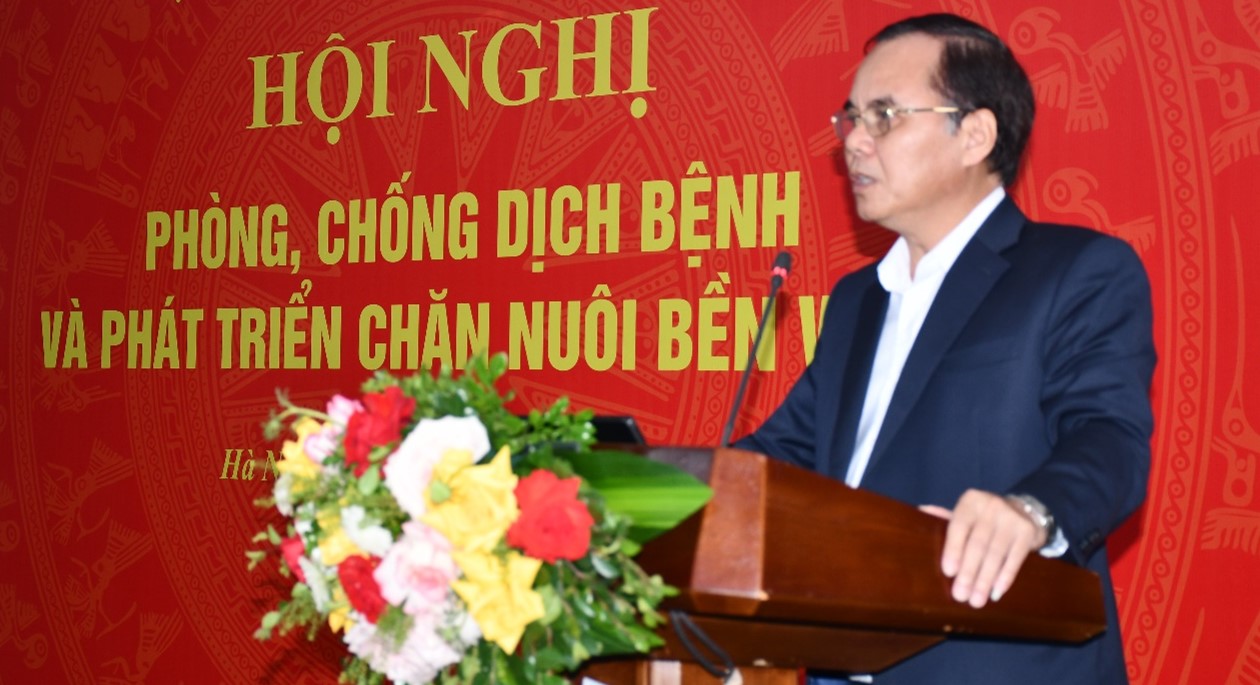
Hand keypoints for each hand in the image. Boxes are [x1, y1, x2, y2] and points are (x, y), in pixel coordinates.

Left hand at [919, 489, 1046, 607]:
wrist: (1024, 511)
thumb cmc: (984, 518)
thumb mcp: (966, 513)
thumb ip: (946, 518)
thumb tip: (920, 511)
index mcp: (971, 501)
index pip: (958, 526)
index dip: (953, 549)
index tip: (948, 572)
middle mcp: (991, 506)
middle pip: (977, 544)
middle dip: (968, 573)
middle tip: (960, 596)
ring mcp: (1012, 518)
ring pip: (995, 555)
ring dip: (984, 580)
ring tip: (976, 601)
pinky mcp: (1027, 532)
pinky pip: (1014, 559)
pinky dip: (1004, 578)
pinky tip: (996, 593)